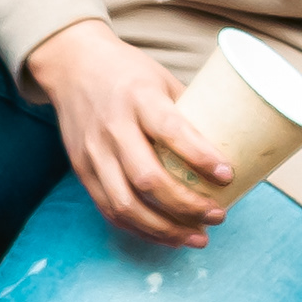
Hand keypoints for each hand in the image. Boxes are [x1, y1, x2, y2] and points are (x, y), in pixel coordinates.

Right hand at [25, 20, 231, 244]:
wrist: (71, 65)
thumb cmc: (127, 70)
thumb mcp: (161, 79)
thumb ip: (188, 113)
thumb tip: (230, 146)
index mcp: (138, 98)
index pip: (170, 131)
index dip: (200, 157)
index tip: (227, 175)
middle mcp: (112, 127)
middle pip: (147, 179)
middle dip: (187, 205)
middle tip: (218, 215)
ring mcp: (93, 152)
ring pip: (126, 204)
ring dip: (165, 229)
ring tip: (198, 237)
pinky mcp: (82, 170)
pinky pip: (110, 209)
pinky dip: (141, 230)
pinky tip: (167, 236)